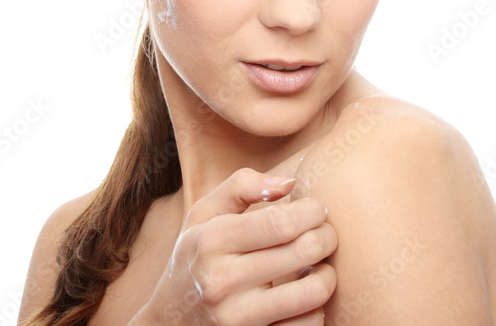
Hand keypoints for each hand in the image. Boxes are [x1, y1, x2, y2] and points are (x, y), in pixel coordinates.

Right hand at [137, 168, 337, 324]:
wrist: (168, 319)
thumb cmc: (195, 255)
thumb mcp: (204, 214)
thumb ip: (241, 186)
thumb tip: (289, 183)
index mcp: (213, 240)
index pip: (281, 222)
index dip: (312, 211)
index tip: (317, 209)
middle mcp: (223, 280)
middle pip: (304, 251)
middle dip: (328, 236)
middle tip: (326, 233)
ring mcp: (238, 317)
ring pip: (314, 292)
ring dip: (327, 274)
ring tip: (318, 265)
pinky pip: (308, 324)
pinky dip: (316, 308)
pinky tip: (303, 295)